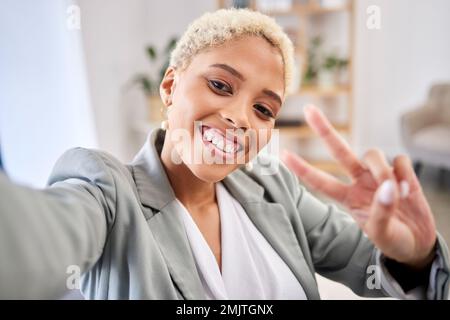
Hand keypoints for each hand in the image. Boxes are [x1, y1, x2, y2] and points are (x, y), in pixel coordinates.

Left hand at [282, 105, 436, 269]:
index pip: (320, 181)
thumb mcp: (382, 234)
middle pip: (339, 150)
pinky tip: (409, 191)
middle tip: (308, 109)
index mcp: (348, 197)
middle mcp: (359, 181)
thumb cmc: (393, 239)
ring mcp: (379, 174)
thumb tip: (388, 186)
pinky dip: (404, 173)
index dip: (302, 169)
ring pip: (372, 154)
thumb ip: (381, 212)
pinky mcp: (400, 170)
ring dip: (382, 171)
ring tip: (398, 194)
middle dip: (324, 130)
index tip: (283, 154)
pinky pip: (399, 160)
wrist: (418, 242)